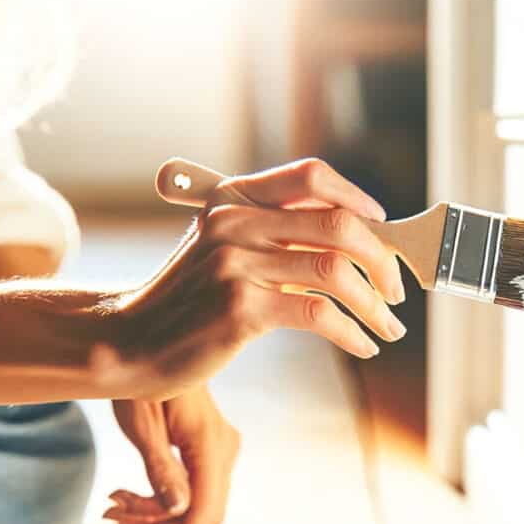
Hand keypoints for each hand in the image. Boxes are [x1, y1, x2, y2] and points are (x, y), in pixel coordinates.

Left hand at [106, 386, 238, 523]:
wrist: (146, 347)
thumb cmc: (138, 376)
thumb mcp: (140, 423)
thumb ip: (160, 468)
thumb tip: (179, 512)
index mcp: (207, 441)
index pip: (205, 507)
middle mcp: (222, 447)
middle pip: (200, 511)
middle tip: (112, 520)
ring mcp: (218, 448)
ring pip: (194, 503)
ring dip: (153, 514)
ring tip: (111, 509)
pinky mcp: (208, 449)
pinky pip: (191, 488)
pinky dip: (159, 499)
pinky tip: (125, 497)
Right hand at [112, 159, 405, 399]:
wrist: (127, 342)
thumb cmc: (182, 304)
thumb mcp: (218, 252)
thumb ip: (271, 238)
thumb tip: (354, 243)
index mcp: (231, 201)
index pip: (311, 177)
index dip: (357, 197)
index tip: (383, 225)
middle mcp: (234, 224)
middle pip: (338, 224)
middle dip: (383, 260)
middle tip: (396, 292)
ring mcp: (235, 264)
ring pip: (336, 273)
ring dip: (376, 305)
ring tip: (388, 328)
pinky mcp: (239, 308)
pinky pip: (319, 314)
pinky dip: (352, 332)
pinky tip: (362, 345)